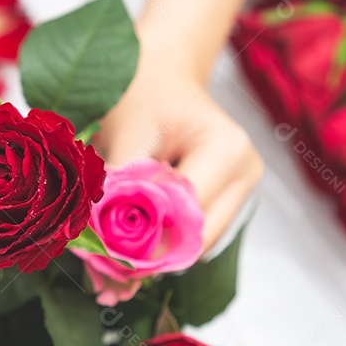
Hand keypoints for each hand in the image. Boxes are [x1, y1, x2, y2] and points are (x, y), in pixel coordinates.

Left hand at [94, 38, 262, 252]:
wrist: (160, 73)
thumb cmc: (141, 92)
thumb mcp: (124, 134)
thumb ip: (117, 190)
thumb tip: (100, 246)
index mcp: (226, 149)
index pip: (184, 215)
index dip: (144, 240)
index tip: (100, 255)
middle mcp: (245, 171)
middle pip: (197, 241)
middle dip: (150, 258)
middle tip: (104, 272)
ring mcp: (242, 187)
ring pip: (196, 246)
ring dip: (155, 255)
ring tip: (111, 258)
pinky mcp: (229, 199)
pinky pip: (194, 237)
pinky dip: (162, 245)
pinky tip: (130, 242)